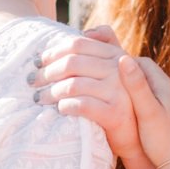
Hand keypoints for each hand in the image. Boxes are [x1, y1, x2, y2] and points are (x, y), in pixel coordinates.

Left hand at [34, 27, 153, 168]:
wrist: (137, 136)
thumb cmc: (120, 101)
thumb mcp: (117, 72)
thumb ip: (106, 48)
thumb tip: (86, 31)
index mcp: (116, 55)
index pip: (78, 44)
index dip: (54, 51)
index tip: (38, 61)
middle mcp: (119, 70)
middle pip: (72, 63)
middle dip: (47, 72)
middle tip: (32, 81)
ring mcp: (119, 92)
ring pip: (73, 85)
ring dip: (50, 92)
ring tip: (38, 99)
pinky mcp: (116, 114)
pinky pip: (82, 106)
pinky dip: (65, 106)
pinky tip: (58, 109)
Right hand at [115, 53, 169, 168]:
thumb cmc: (164, 143)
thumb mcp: (147, 113)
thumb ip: (136, 86)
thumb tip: (123, 58)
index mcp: (167, 88)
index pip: (144, 64)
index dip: (125, 63)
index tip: (108, 67)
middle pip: (152, 75)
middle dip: (134, 74)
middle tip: (112, 78)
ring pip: (160, 90)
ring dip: (144, 89)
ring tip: (126, 95)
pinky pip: (166, 104)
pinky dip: (153, 103)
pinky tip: (144, 115)